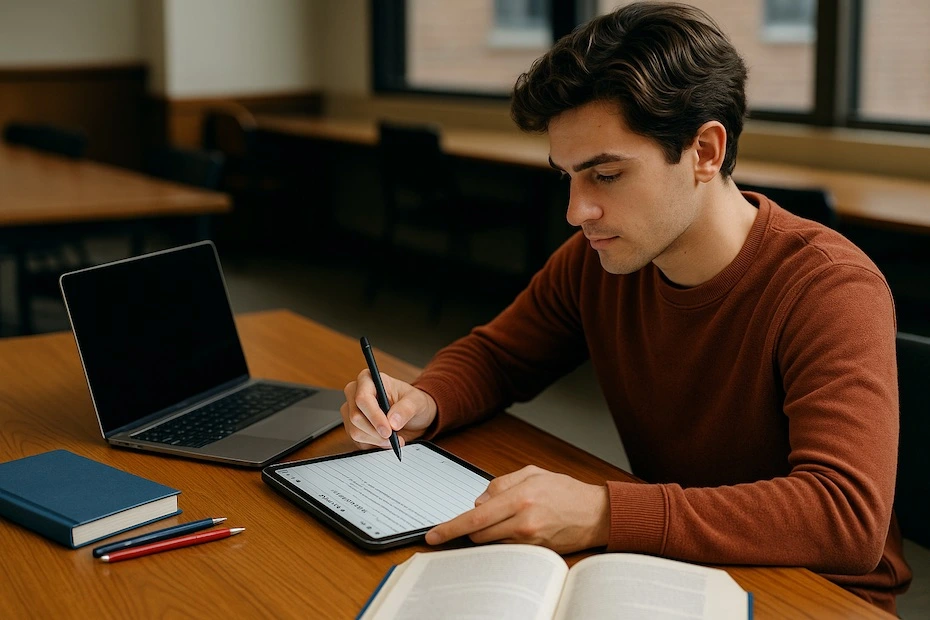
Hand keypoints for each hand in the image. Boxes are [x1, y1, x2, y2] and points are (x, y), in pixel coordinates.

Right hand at [340, 370, 436, 449]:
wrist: (413, 416)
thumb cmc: (412, 402)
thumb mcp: (416, 401)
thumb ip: (406, 409)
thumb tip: (393, 422)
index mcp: (368, 380)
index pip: (362, 398)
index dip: (374, 416)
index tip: (388, 430)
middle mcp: (355, 394)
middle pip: (355, 416)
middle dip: (376, 431)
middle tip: (393, 438)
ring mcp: (352, 411)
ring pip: (355, 431)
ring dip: (376, 440)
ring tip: (393, 440)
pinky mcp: (353, 427)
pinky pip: (358, 441)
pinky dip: (374, 444)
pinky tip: (386, 441)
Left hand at [425, 465, 609, 553]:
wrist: (596, 513)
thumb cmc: (566, 491)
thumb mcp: (532, 473)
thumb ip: (501, 483)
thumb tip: (478, 500)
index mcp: (519, 498)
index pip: (474, 518)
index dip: (450, 528)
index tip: (434, 535)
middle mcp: (523, 521)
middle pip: (478, 535)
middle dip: (468, 530)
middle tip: (468, 523)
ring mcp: (529, 540)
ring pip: (490, 544)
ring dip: (486, 536)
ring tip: (501, 522)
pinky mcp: (535, 551)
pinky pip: (506, 549)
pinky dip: (501, 541)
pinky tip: (511, 531)